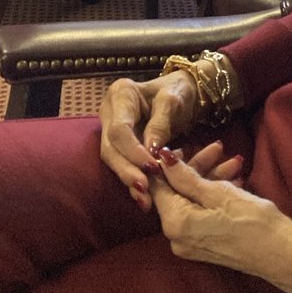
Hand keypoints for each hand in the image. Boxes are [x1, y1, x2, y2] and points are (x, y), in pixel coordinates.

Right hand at [99, 72, 199, 207]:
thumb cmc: (178, 92)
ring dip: (128, 179)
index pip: (119, 129)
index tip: (152, 167)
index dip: (132, 151)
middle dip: (126, 170)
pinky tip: (144, 197)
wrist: (181, 93)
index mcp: (121, 94)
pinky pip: (122, 163)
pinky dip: (133, 180)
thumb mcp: (173, 101)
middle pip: (110, 146)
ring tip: (145, 200)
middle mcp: (110, 112)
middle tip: (144, 190)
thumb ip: (160, 124)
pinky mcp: (119, 144)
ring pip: (113, 158)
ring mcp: (111, 128)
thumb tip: (151, 151)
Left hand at [151, 150, 291, 292]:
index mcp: (174, 223)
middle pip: (177, 192)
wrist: (281, 252)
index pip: (158, 187)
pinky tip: (236, 180)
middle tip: (218, 147)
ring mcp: (191, 243)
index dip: (167, 164)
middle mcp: (176, 237)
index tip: (184, 145)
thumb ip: (184, 176)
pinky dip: (214, 195)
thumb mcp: (215, 192)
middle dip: (197, 167)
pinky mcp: (206, 244)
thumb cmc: (249, 218)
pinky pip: (202, 213)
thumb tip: (161, 158)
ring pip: (193, 200)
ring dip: (211, 178)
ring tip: (236, 161)